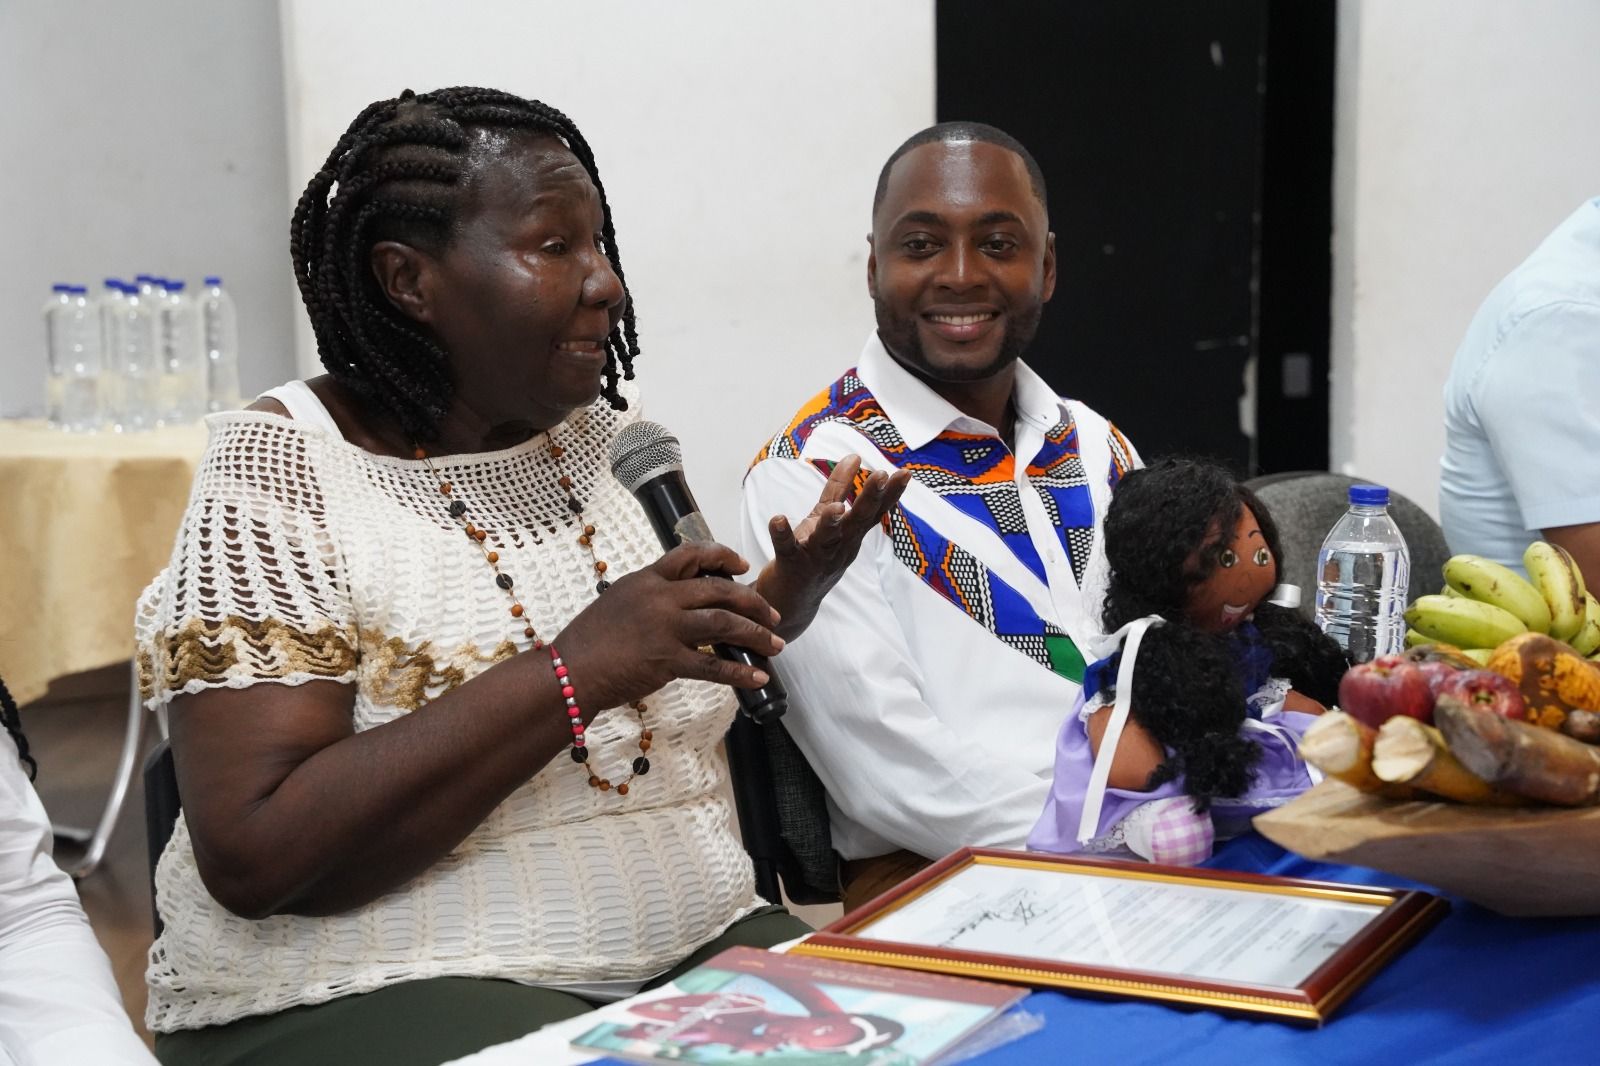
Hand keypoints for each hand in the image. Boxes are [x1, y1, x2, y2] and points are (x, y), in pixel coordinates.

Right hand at [554, 542, 783, 710]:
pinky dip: (739, 672)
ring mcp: (666, 628)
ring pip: (724, 624)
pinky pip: (713, 665)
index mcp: (648, 579)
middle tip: (773, 615)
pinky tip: (757, 677)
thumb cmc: (590, 640)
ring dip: (756, 634)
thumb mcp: (620, 600)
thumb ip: (652, 596)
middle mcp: (661, 598)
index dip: (723, 557)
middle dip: (753, 603)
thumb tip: (681, 600)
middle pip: (720, 590)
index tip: (743, 568)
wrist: (570, 669)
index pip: (692, 554)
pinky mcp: (667, 660)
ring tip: (776, 645)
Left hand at [756, 454, 910, 640]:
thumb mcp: (828, 520)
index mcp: (850, 535)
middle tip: (881, 476)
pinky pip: (787, 548)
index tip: (905, 474)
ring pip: (827, 538)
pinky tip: (778, 519)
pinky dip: (782, 534)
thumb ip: (839, 489)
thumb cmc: (811, 556)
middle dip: (870, 499)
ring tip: (834, 508)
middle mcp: (839, 548)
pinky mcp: (790, 565)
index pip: (874, 513)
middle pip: (857, 522)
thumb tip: (855, 455)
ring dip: (831, 523)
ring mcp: (816, 558)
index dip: (890, 494)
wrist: (789, 604)